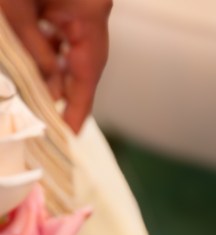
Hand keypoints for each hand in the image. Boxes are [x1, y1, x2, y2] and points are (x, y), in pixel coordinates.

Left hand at [2, 0, 110, 131]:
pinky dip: (47, 47)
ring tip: (36, 90)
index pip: (88, 73)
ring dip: (51, 68)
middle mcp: (92, 11)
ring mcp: (81, 5)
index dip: (77, 107)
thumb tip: (46, 84)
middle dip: (64, 89)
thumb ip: (33, 48)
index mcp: (91, 13)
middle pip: (83, 62)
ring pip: (71, 48)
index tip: (68, 132)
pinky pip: (62, 32)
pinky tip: (32, 60)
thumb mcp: (14, 8)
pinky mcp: (66, 0)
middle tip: (49, 117)